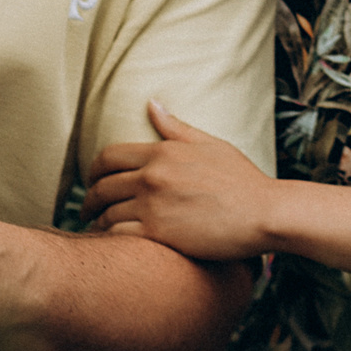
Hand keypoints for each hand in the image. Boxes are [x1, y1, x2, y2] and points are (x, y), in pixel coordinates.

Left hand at [85, 101, 279, 262]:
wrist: (264, 213)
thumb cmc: (243, 180)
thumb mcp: (211, 144)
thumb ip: (176, 127)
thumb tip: (152, 103)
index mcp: (162, 151)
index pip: (109, 156)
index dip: (93, 170)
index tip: (92, 181)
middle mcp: (152, 175)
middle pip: (102, 186)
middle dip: (89, 199)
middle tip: (86, 209)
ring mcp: (153, 205)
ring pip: (106, 214)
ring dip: (98, 223)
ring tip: (96, 230)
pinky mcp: (159, 234)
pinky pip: (118, 236)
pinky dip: (110, 241)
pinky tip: (112, 247)